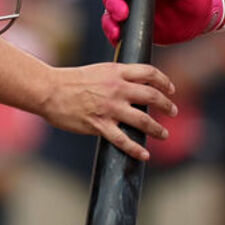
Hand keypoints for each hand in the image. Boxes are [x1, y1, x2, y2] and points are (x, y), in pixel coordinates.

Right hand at [39, 62, 177, 161]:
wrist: (50, 90)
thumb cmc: (73, 80)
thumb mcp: (100, 70)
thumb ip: (118, 76)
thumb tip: (136, 83)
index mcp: (117, 72)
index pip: (150, 73)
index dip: (164, 81)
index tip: (171, 89)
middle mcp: (117, 89)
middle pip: (152, 96)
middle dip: (167, 105)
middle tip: (173, 112)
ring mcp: (109, 108)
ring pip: (142, 120)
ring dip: (157, 128)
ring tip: (164, 133)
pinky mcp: (99, 125)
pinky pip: (123, 140)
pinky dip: (136, 149)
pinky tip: (145, 154)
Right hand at [100, 0, 222, 45]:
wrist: (200, 17)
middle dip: (113, 3)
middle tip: (123, 14)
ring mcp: (132, 12)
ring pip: (110, 14)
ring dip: (110, 22)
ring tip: (117, 31)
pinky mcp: (134, 29)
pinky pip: (117, 32)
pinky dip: (113, 36)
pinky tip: (117, 40)